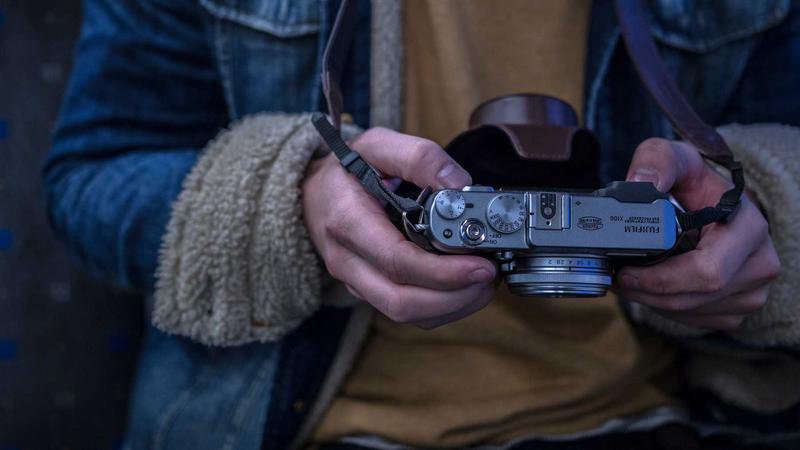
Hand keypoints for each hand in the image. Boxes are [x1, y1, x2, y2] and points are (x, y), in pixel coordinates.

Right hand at [302, 127, 496, 327]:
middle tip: (489, 276)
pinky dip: (441, 307)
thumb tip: (459, 184)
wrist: (312, 194)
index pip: (397, 261)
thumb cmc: (345, 170)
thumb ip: (418, 156)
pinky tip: (464, 287)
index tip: (481, 265)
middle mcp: (348, 261)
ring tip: (484, 283)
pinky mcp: (368, 292)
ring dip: (452, 306)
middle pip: (402, 302)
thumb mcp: (376, 145)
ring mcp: (356, 281)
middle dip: (454, 297)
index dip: (443, 272)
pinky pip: (407, 313)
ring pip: (407, 315)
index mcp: (348, 222)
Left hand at [616, 138, 780, 329]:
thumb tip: (641, 183)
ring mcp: (752, 291)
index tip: (623, 270)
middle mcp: (760, 263)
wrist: (715, 205)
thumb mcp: (675, 158)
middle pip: (694, 298)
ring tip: (627, 279)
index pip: (706, 271)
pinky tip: (649, 288)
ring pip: (691, 313)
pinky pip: (695, 321)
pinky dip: (666, 308)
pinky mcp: (738, 309)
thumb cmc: (694, 183)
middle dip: (647, 292)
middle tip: (615, 278)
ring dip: (651, 301)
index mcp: (748, 227)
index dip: (659, 278)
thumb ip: (657, 160)